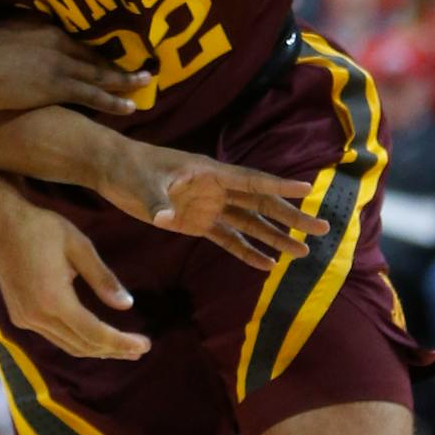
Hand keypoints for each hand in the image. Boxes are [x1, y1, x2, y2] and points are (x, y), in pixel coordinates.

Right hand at [0, 18, 151, 114]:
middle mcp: (57, 40)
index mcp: (42, 26)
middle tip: (143, 66)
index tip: (113, 52)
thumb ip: (13, 34)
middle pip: (94, 53)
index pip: (76, 39)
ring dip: (125, 79)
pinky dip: (114, 99)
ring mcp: (59, 63)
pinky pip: (94, 94)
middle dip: (119, 61)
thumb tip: (15, 38)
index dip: (96, 48)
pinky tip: (130, 105)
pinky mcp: (57, 85)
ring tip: (145, 83)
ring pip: (101, 73)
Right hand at [0, 189, 151, 361]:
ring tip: (123, 349)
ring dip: (96, 350)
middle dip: (114, 351)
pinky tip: (93, 337)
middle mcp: (37, 317)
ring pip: (68, 345)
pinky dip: (77, 341)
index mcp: (53, 300)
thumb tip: (127, 305)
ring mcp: (25, 319)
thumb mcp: (79, 246)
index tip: (145, 346)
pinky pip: (54, 337)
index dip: (122, 343)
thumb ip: (103, 278)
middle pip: (83, 346)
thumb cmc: (40, 228)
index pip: (95, 334)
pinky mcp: (19, 317)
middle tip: (141, 349)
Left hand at [91, 142, 325, 270]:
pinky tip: (266, 265)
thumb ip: (156, 201)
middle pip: (262, 204)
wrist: (111, 170)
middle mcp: (216, 189)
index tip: (307, 189)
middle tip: (322, 230)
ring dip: (275, 237)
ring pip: (250, 223)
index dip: (279, 186)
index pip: (251, 181)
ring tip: (302, 254)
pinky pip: (227, 238)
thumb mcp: (141, 183)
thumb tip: (164, 217)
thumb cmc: (128, 168)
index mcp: (209, 173)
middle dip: (292, 217)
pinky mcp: (196, 222)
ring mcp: (209, 206)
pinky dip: (246, 252)